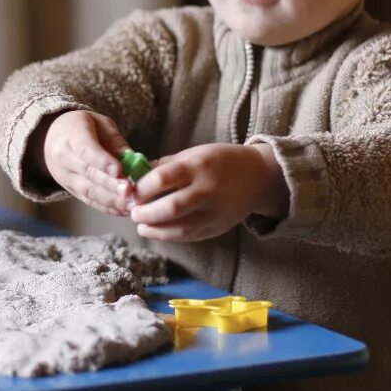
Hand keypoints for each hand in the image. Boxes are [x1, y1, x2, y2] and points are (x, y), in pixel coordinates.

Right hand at [40, 110, 133, 215]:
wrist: (51, 138)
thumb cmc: (81, 126)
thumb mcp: (99, 123)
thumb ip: (115, 140)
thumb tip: (134, 159)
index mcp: (72, 137)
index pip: (86, 150)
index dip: (102, 161)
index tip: (119, 170)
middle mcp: (65, 159)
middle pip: (88, 174)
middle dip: (110, 184)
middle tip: (130, 191)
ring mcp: (66, 178)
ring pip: (88, 191)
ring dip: (111, 200)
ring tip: (131, 204)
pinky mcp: (72, 191)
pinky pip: (90, 201)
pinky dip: (108, 208)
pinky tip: (124, 210)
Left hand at [129, 143, 287, 240]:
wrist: (257, 177)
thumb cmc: (219, 161)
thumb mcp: (192, 154)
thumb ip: (164, 166)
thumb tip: (133, 176)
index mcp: (198, 166)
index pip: (162, 179)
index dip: (142, 188)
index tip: (132, 191)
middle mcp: (207, 190)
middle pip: (171, 207)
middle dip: (146, 213)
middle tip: (133, 213)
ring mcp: (215, 212)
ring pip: (180, 228)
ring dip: (155, 230)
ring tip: (141, 226)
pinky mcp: (218, 228)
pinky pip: (190, 236)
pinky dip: (170, 236)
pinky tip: (157, 232)